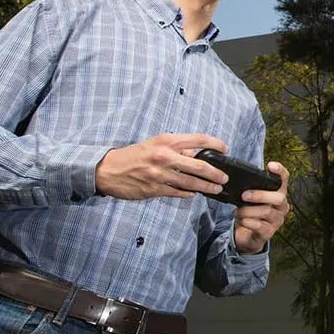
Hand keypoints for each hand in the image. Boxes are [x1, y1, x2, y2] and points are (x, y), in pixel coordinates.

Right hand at [95, 134, 229, 199]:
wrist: (108, 170)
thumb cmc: (133, 155)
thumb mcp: (154, 144)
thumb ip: (176, 148)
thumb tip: (197, 154)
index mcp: (166, 141)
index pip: (199, 139)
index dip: (216, 144)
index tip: (226, 149)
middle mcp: (165, 156)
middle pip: (200, 165)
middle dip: (216, 173)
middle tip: (225, 178)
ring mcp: (160, 174)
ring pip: (191, 183)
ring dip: (207, 187)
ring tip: (216, 189)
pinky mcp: (155, 189)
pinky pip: (178, 193)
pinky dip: (189, 194)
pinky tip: (195, 194)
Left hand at [233, 162, 290, 254]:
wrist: (247, 236)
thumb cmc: (250, 213)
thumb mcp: (250, 200)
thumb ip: (249, 190)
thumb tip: (237, 182)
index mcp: (278, 194)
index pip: (284, 180)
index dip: (280, 171)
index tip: (270, 165)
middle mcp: (282, 207)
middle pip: (279, 198)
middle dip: (260, 195)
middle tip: (244, 196)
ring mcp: (277, 220)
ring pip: (266, 212)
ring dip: (248, 210)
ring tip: (238, 211)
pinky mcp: (269, 232)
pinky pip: (259, 225)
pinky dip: (247, 221)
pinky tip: (241, 220)